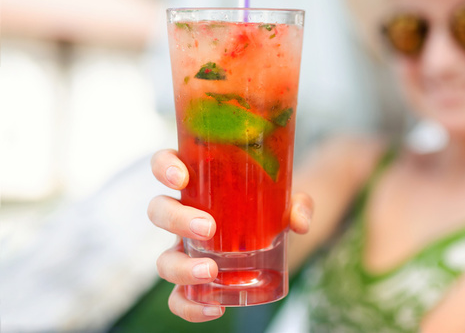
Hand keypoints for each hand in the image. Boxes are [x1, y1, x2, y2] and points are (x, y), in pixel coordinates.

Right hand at [147, 149, 313, 321]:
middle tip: (208, 228)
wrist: (278, 233)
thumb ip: (298, 204)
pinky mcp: (194, 280)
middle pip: (159, 211)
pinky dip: (190, 306)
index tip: (181, 177)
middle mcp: (185, 215)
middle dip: (176, 219)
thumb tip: (298, 221)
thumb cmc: (272, 205)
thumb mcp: (289, 199)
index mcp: (199, 184)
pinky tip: (215, 308)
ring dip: (181, 268)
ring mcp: (186, 250)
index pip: (165, 163)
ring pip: (163, 259)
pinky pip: (178, 298)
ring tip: (211, 271)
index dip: (164, 166)